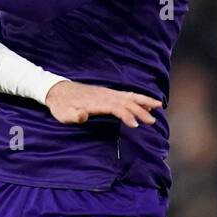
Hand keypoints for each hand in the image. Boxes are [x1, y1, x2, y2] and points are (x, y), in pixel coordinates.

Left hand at [45, 81, 162, 127]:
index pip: (116, 107)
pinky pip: (126, 94)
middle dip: (141, 110)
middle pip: (126, 102)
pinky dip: (138, 97)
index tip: (136, 125)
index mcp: (96, 102)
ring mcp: (107, 93)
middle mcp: (104, 96)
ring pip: (129, 96)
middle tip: (153, 121)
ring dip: (144, 101)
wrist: (57, 91)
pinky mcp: (108, 93)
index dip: (127, 115)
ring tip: (159, 106)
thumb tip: (83, 115)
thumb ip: (74, 115)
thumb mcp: (63, 114)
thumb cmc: (61, 106)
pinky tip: (146, 102)